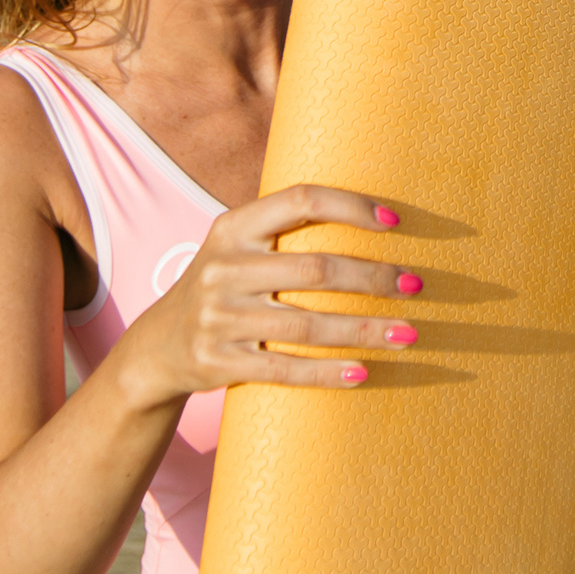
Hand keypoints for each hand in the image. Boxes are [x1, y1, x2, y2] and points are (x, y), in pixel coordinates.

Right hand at [113, 185, 419, 403]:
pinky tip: (365, 373)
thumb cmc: (222, 289)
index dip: (352, 207)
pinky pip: (285, 368)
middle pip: (316, 268)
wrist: (158, 347)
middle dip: (373, 277)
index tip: (396, 223)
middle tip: (416, 286)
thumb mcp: (236, 248)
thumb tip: (372, 213)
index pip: (301, 200)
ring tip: (408, 334)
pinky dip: (328, 372)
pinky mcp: (219, 361)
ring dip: (365, 330)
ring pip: (308, 324)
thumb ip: (283, 231)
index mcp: (232, 227)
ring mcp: (218, 317)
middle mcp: (223, 267)